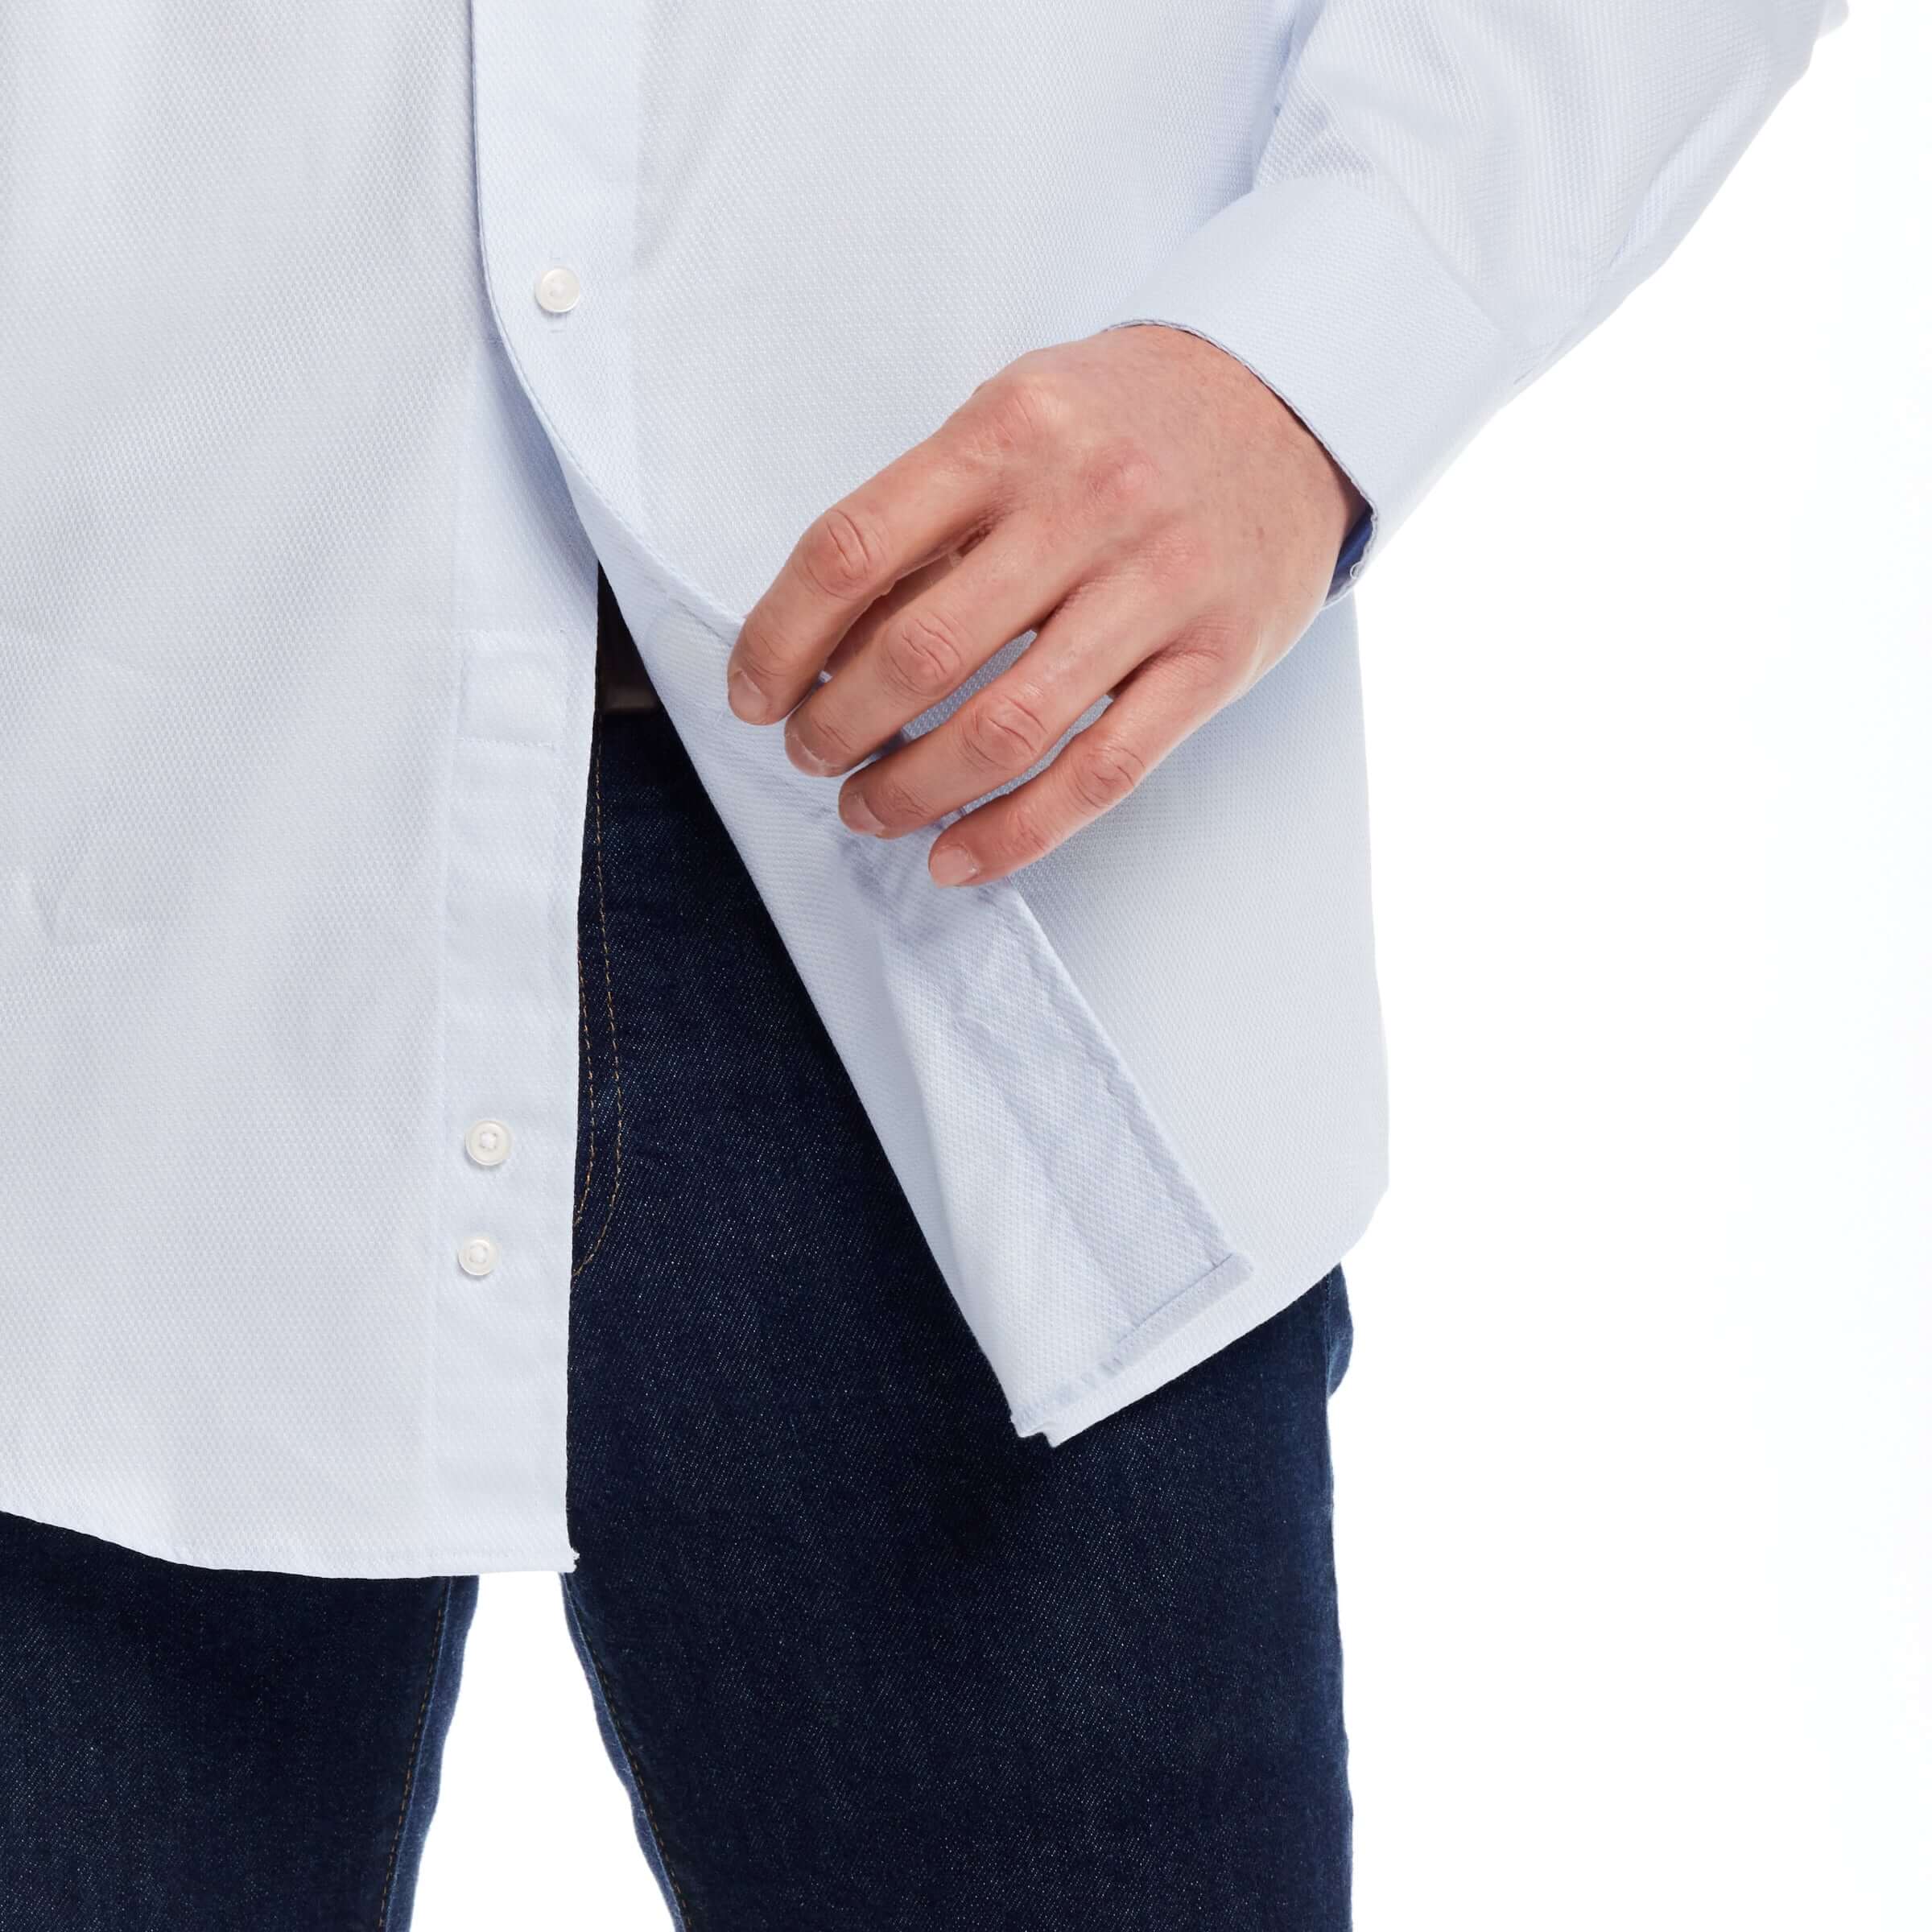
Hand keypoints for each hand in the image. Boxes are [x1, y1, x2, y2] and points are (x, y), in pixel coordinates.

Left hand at [724, 324, 1367, 886]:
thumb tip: (826, 641)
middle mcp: (1086, 504)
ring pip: (1007, 727)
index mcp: (1010, 431)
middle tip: (810, 755)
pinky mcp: (1214, 661)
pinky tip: (955, 856)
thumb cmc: (1126, 418)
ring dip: (911, 789)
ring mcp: (1160, 588)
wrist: (1292, 405)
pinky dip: (1015, 832)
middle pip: (922, 652)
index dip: (779, 639)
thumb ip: (931, 511)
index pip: (853, 551)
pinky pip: (1103, 773)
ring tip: (868, 809)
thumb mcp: (1017, 412)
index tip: (752, 693)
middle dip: (838, 727)